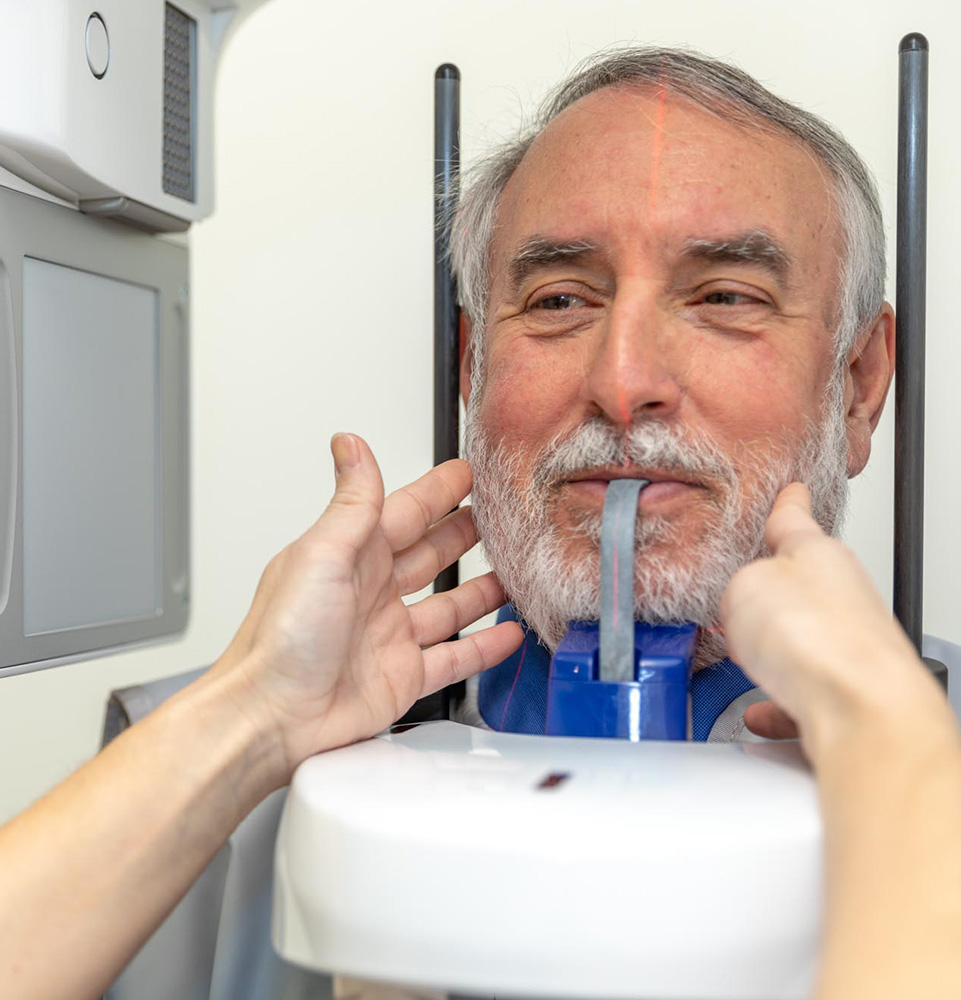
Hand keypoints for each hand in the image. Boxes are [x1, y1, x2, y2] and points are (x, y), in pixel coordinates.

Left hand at [211, 434, 522, 782]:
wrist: (272, 716)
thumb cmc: (282, 638)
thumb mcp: (322, 555)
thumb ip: (351, 502)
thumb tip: (350, 443)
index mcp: (352, 556)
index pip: (406, 512)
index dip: (438, 491)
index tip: (467, 472)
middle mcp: (372, 592)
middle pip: (430, 554)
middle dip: (464, 534)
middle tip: (499, 516)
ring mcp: (389, 635)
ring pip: (448, 605)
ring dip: (481, 589)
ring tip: (514, 573)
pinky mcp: (402, 677)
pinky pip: (454, 657)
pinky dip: (483, 647)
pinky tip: (506, 635)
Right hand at [720, 483, 941, 758]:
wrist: (863, 713)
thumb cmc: (820, 640)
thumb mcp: (747, 584)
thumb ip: (738, 583)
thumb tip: (739, 599)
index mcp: (818, 556)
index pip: (796, 520)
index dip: (788, 504)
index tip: (793, 491)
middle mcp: (842, 597)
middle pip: (802, 586)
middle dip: (769, 594)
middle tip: (740, 595)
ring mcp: (848, 648)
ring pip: (802, 644)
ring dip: (771, 653)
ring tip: (744, 660)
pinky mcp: (846, 695)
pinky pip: (801, 696)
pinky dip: (776, 704)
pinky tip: (758, 712)